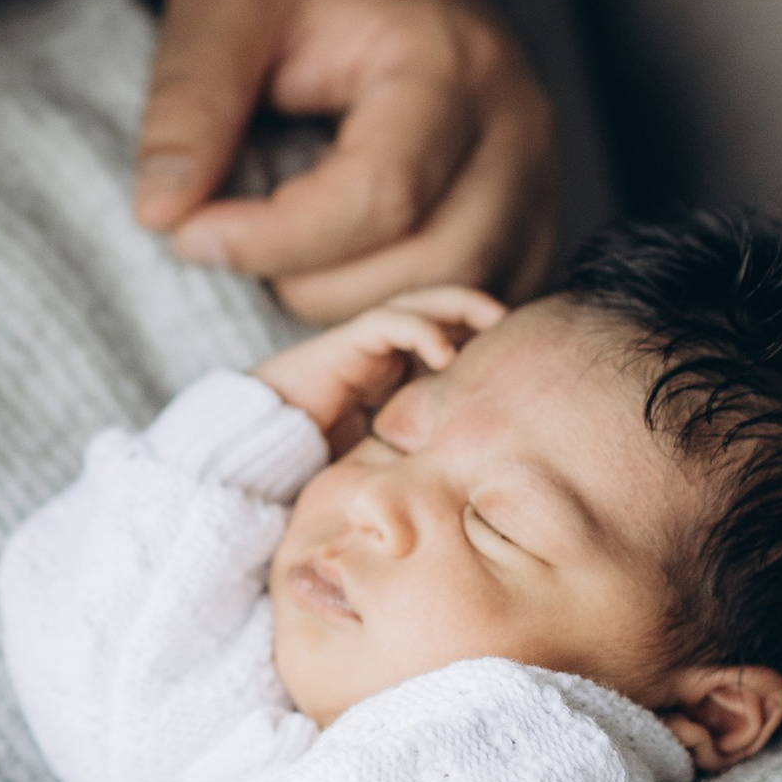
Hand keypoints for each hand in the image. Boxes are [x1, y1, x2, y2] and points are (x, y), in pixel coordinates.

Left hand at [134, 0, 553, 323]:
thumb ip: (189, 101)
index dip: (276, 239)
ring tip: (282, 247)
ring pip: (455, 292)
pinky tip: (338, 269)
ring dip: (351, 301)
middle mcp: (515, 120)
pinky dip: (403, 305)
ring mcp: (536, 171)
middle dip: (307, 280)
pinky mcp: (531, 209)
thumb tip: (162, 213)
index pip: (381, 196)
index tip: (191, 232)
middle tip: (231, 236)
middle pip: (428, 262)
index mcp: (448, 60)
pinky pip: (481, 294)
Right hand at [257, 284, 504, 456]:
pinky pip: (387, 322)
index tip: (520, 354)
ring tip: (494, 318)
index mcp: (394, 375)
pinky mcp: (343, 344)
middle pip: (437, 312)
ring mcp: (362, 345)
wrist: (261, 457)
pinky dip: (420, 330)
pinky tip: (445, 352)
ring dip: (459, 305)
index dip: (480, 338)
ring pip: (417, 305)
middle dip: (478, 309)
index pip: (445, 340)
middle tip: (517, 321)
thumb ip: (420, 451)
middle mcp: (381, 353)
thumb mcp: (388, 459)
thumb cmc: (320, 465)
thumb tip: (473, 476)